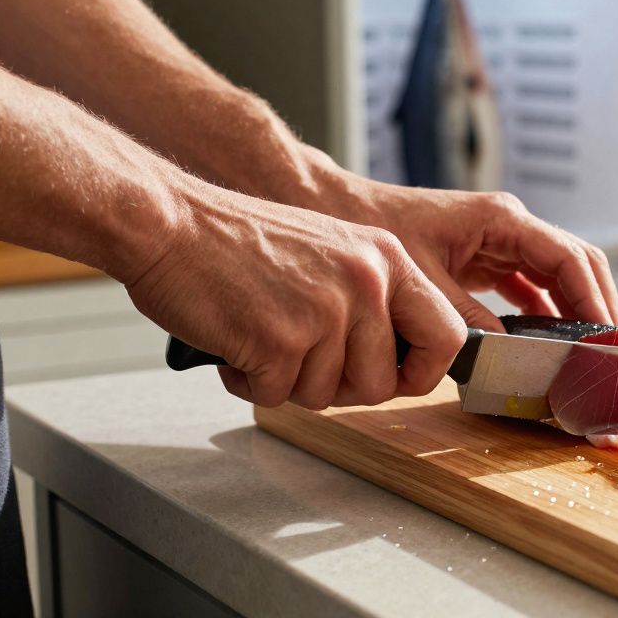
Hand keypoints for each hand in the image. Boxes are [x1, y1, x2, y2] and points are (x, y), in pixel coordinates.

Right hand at [124, 178, 466, 408]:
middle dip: (347, 390)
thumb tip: (399, 361)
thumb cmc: (240, 241)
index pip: (448, 335)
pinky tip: (234, 345)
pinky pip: (277, 395)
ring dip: (290, 382)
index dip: (425, 371)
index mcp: (388, 259)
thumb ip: (374, 297)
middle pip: (386, 384)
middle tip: (306, 362)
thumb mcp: (335, 251)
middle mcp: (367, 282)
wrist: (170, 222)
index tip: (399, 377)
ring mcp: (326, 311)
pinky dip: (250, 383)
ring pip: (328, 396)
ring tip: (261, 337)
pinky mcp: (279, 340)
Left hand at [337, 182, 617, 331]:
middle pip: (576, 264)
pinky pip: (531, 285)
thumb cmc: (377, 229)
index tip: (605, 337)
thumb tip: (509, 354)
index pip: (569, 259)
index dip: (593, 300)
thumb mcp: (425, 281)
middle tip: (609, 351)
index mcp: (503, 219)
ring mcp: (501, 240)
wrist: (339, 208)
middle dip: (597, 306)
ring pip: (558, 275)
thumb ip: (469, 318)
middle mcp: (510, 225)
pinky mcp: (487, 257)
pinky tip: (549, 343)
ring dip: (574, 311)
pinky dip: (545, 312)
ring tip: (587, 353)